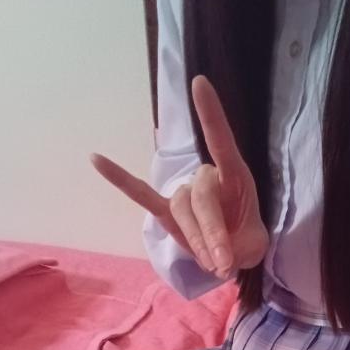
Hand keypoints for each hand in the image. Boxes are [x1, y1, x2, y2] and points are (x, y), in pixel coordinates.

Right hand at [90, 75, 268, 279]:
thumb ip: (239, 249)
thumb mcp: (254, 245)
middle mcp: (206, 177)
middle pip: (201, 198)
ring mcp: (184, 192)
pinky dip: (119, 179)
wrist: (232, 254)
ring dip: (197, 241)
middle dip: (213, 233)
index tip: (199, 84)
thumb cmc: (246, 240)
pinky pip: (140, 194)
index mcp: (234, 176)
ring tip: (214, 264)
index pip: (221, 141)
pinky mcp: (166, 210)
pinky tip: (95, 159)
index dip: (210, 115)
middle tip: (225, 263)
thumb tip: (218, 260)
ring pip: (182, 211)